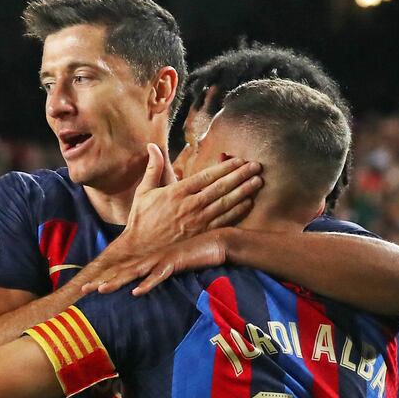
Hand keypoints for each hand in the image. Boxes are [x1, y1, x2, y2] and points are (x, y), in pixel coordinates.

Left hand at [82, 229, 230, 295]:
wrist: (214, 243)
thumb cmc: (192, 254)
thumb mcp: (171, 265)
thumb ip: (158, 273)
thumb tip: (144, 286)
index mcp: (147, 260)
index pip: (121, 270)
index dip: (103, 277)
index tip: (86, 286)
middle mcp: (149, 259)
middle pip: (121, 272)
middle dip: (101, 280)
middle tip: (82, 289)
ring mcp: (160, 260)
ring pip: (135, 273)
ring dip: (118, 282)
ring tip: (101, 289)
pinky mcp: (174, 263)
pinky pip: (158, 276)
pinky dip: (148, 284)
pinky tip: (136, 292)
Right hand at [124, 144, 260, 247]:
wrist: (140, 251)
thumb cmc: (141, 220)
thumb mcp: (143, 192)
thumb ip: (153, 168)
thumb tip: (152, 146)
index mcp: (176, 192)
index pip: (206, 176)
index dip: (225, 167)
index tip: (239, 160)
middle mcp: (190, 205)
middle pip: (221, 187)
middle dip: (240, 175)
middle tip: (256, 166)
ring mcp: (197, 221)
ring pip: (226, 203)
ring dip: (244, 191)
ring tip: (258, 181)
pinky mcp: (201, 235)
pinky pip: (224, 221)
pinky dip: (238, 212)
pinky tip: (249, 203)